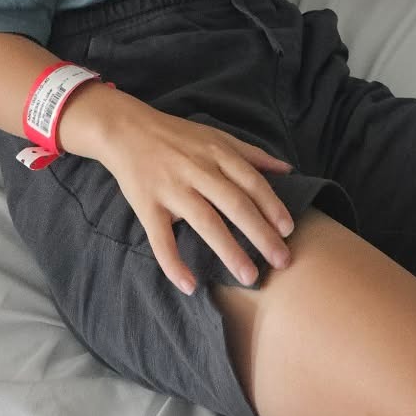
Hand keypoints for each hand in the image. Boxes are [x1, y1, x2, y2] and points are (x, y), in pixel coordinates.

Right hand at [62, 88, 294, 294]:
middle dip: (260, 233)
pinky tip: (191, 285)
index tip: (289, 230)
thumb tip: (288, 170)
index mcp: (216, 153)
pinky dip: (174, 263)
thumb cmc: (177, 135)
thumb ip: (251, 154)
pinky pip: (161, 239)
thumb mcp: (216, 136)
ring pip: (205, 222)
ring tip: (249, 277)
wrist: (125, 129)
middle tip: (282, 261)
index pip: (250, 181)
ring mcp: (171, 189)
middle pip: (234, 204)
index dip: (271, 206)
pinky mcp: (147, 206)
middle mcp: (196, 170)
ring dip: (229, 251)